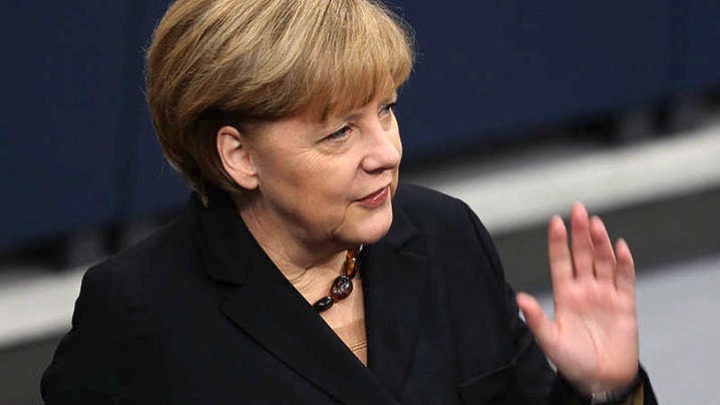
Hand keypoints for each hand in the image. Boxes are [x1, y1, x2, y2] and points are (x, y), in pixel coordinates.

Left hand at [516, 203, 638, 393]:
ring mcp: (605, 294)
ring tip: (595, 223)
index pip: (561, 262)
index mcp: (565, 294)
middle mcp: (584, 289)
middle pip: (582, 255)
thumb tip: (519, 299)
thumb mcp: (550, 341)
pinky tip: (620, 246)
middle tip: (578, 210)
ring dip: (600, 242)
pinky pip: (625, 279)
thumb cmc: (573, 362)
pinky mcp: (625, 304)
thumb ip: (536, 319)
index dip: (558, 242)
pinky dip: (624, 263)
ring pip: (603, 261)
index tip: (555, 221)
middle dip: (580, 233)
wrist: (601, 380)